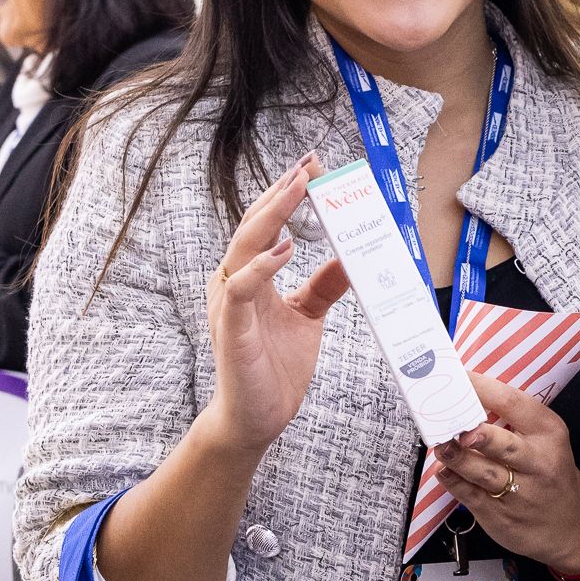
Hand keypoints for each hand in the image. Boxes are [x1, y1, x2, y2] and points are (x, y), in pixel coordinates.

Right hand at [204, 157, 349, 454]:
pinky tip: (284, 251)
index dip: (287, 195)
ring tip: (298, 189)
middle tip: (309, 164)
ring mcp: (229, 304)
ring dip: (272, 215)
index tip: (313, 167)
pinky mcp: (230, 328)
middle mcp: (235, 282)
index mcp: (251, 276)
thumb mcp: (308, 316)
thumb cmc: (275, 367)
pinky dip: (260, 267)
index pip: (267, 224)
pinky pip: (240, 289)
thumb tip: (351, 258)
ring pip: (244, 247)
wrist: (257, 416)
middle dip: (282, 192)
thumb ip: (323, 286)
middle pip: (254, 225)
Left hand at [436, 373, 579, 575]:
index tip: (457, 377)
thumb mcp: (546, 438)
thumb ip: (512, 418)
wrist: (572, 524)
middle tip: (457, 426)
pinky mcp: (501, 515)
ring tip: (440, 444)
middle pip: (503, 445)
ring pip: (482, 472)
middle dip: (478, 435)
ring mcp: (520, 492)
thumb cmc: (549, 471)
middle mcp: (537, 462)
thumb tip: (465, 392)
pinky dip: (453, 480)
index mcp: (548, 432)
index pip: (514, 403)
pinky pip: (470, 495)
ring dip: (456, 457)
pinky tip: (444, 469)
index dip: (481, 388)